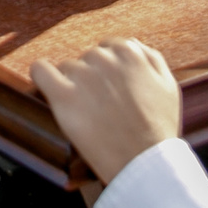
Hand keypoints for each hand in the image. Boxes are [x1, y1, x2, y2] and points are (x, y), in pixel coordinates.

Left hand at [30, 39, 181, 188]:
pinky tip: (47, 86)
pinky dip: (41, 76)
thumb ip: (150, 57)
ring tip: (88, 112)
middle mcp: (104, 58)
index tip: (110, 91)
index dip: (109, 72)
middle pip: (87, 59)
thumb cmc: (157, 128)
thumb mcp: (167, 85)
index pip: (108, 48)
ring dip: (73, 85)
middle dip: (92, 79)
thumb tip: (131, 44)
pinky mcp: (63, 96)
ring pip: (67, 68)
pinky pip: (40, 71)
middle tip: (102, 107)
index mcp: (129, 52)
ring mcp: (82, 76)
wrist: (143, 163)